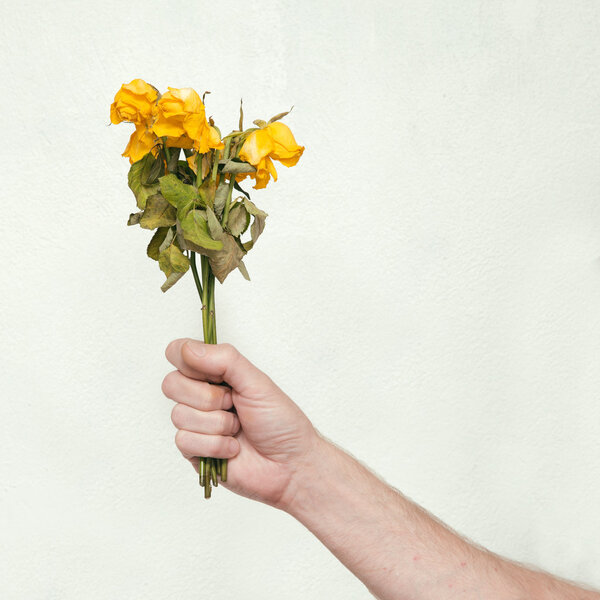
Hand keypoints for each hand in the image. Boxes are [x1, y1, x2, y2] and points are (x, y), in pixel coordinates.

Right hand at [162, 338, 321, 507]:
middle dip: (208, 397)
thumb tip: (186, 348)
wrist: (290, 464)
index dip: (187, 361)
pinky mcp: (195, 451)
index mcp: (216, 374)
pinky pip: (184, 441)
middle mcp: (202, 396)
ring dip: (217, 424)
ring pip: (179, 415)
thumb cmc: (280, 421)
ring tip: (238, 429)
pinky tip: (233, 448)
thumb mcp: (256, 381)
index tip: (215, 374)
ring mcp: (197, 424)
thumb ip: (223, 359)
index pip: (178, 353)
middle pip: (172, 384)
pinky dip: (215, 445)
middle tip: (233, 403)